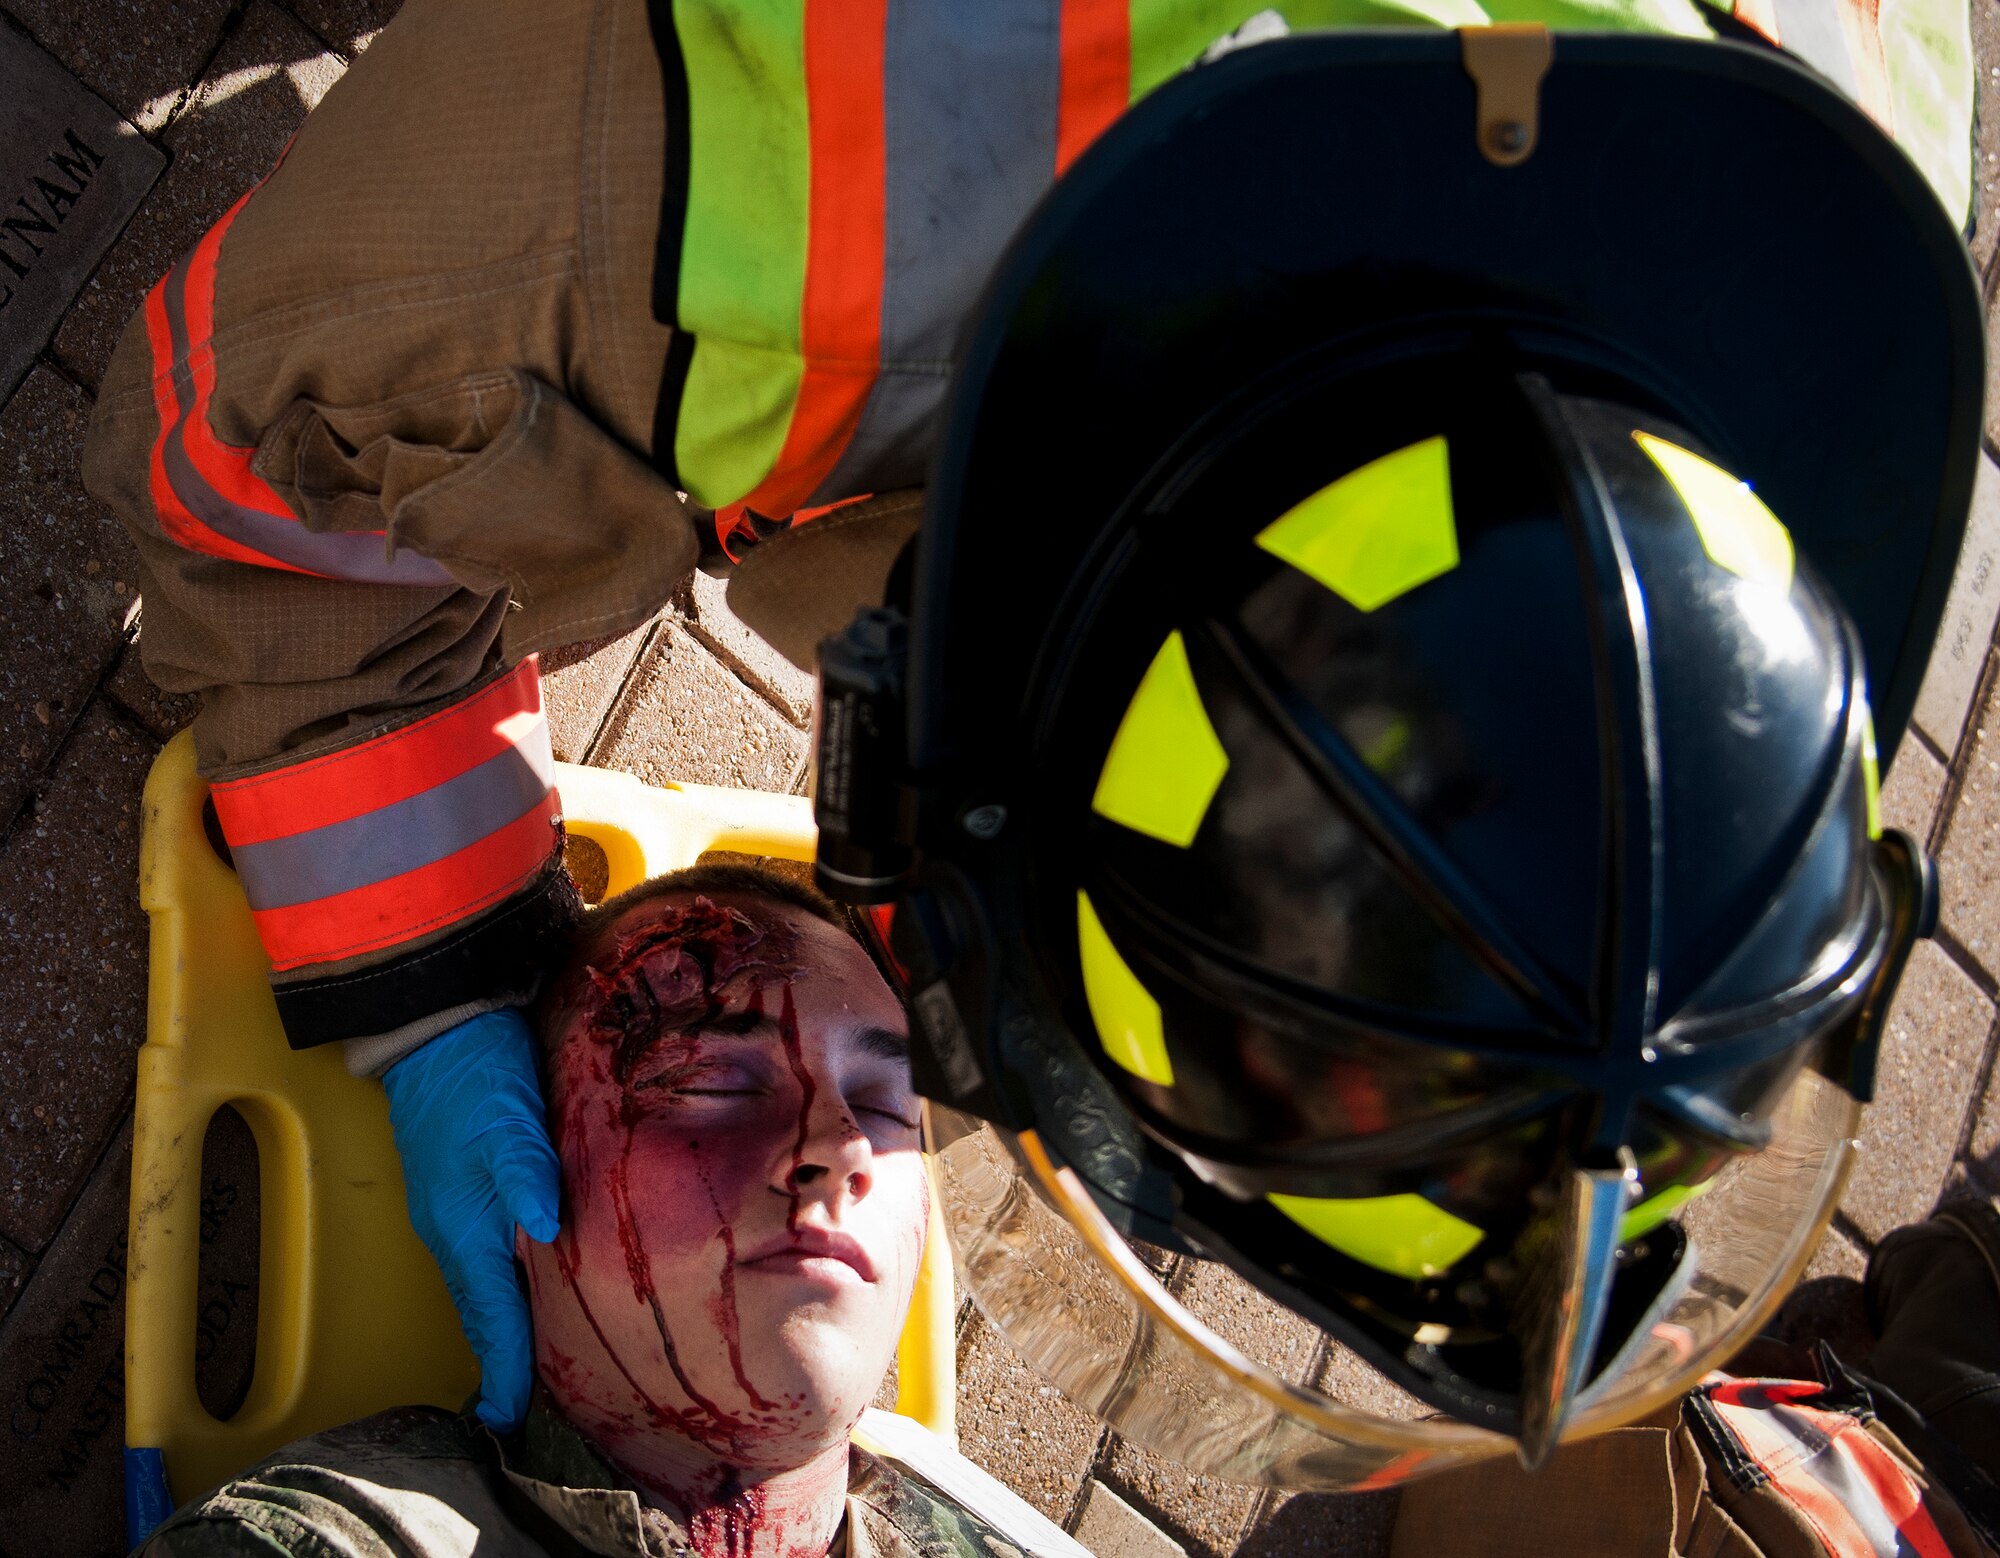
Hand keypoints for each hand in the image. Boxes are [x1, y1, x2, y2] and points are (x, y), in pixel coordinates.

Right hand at [381, 1008, 559, 1429]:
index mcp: (464, 1228)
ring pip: (483, 1287)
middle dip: (505, 1359)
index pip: (492, 1315)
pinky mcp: (460, 1190)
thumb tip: (545, 1230)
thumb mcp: (509, 1120)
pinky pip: (483, 1259)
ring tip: (534, 1361)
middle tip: (526, 1405)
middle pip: (483, 1312)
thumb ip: (527, 1174)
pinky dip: (503, 1288)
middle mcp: (452, 1231)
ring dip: (505, 1325)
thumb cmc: (477, 1074)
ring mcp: (452, 1211)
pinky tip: (528, 1286)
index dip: (507, 1365)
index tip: (511, 1417)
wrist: (433, 1028)